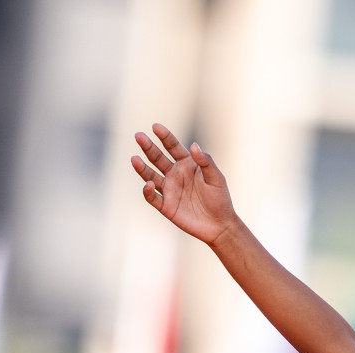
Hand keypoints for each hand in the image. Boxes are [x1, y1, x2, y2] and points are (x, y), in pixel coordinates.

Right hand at [130, 123, 236, 245]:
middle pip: (157, 158)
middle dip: (148, 147)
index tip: (155, 126)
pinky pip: (152, 197)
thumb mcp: (216, 178)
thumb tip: (194, 145)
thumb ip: (206, 162)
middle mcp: (175, 174)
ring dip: (142, 168)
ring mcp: (169, 190)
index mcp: (186, 164)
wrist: (220, 225)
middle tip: (138, 136)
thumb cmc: (220, 199)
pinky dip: (147, 191)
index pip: (172, 147)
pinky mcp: (165, 206)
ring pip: (150, 175)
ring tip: (134, 159)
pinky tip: (147, 184)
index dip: (164, 136)